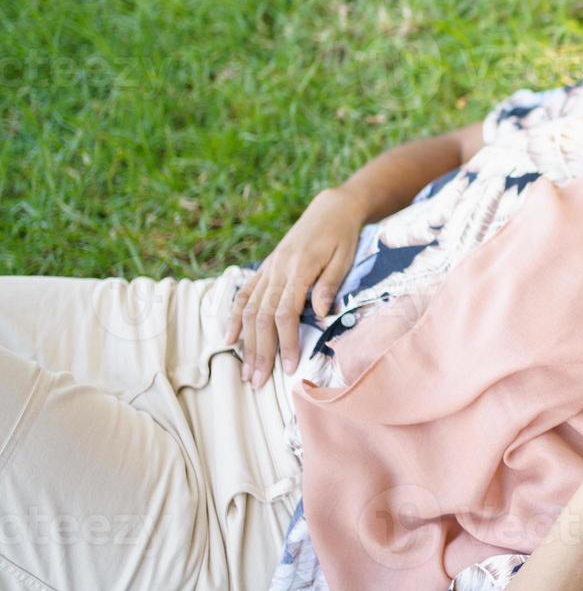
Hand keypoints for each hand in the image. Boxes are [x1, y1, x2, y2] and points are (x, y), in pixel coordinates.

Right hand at [227, 187, 365, 386]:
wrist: (331, 209)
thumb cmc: (343, 236)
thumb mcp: (345, 258)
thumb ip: (329, 285)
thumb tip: (322, 315)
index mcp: (299, 269)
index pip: (286, 314)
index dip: (286, 343)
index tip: (289, 368)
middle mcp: (278, 270)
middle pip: (262, 317)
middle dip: (260, 352)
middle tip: (259, 382)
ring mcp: (268, 269)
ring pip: (249, 309)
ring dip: (246, 342)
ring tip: (245, 371)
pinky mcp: (265, 268)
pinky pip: (244, 294)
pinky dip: (234, 316)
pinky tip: (229, 338)